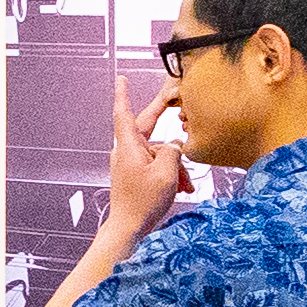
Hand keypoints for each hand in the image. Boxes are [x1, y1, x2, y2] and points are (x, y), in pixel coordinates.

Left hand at [103, 69, 191, 242]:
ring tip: (184, 184)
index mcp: (129, 147)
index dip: (123, 94)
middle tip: (173, 96)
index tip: (121, 78)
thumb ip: (172, 152)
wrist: (129, 228)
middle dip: (163, 115)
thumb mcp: (166, 174)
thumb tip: (174, 143)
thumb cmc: (143, 202)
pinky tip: (181, 188)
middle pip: (147, 127)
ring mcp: (131, 163)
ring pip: (158, 152)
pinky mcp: (136, 174)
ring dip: (175, 165)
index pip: (124, 113)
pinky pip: (156, 165)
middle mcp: (127, 151)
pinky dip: (170, 173)